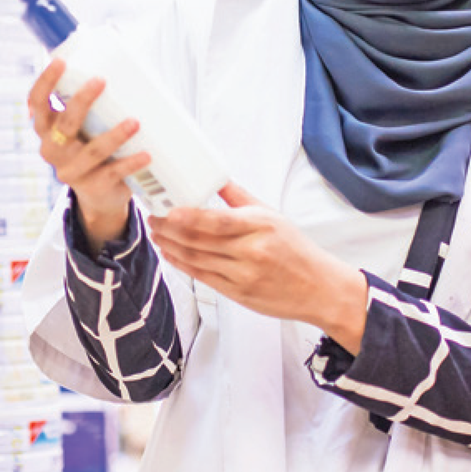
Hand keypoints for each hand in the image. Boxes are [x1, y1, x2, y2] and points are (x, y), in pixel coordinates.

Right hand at [28, 57, 147, 252]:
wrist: (100, 196)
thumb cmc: (94, 147)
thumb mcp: (87, 127)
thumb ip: (96, 104)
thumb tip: (129, 64)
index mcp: (48, 130)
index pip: (37, 103)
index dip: (45, 82)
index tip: (60, 62)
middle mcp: (53, 150)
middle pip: (65, 123)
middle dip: (82, 101)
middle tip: (102, 80)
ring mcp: (71, 171)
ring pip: (92, 150)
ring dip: (114, 135)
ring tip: (135, 122)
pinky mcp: (93, 187)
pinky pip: (112, 173)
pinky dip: (130, 162)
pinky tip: (146, 154)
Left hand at [148, 181, 368, 353]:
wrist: (317, 288)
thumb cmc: (295, 249)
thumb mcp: (273, 216)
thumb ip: (241, 199)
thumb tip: (218, 178)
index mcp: (261, 225)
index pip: (218, 221)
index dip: (189, 217)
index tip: (168, 210)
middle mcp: (251, 250)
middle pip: (201, 240)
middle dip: (171, 229)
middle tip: (153, 217)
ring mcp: (243, 274)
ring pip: (197, 259)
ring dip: (172, 246)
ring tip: (156, 234)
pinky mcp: (238, 293)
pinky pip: (203, 277)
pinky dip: (183, 265)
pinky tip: (171, 254)